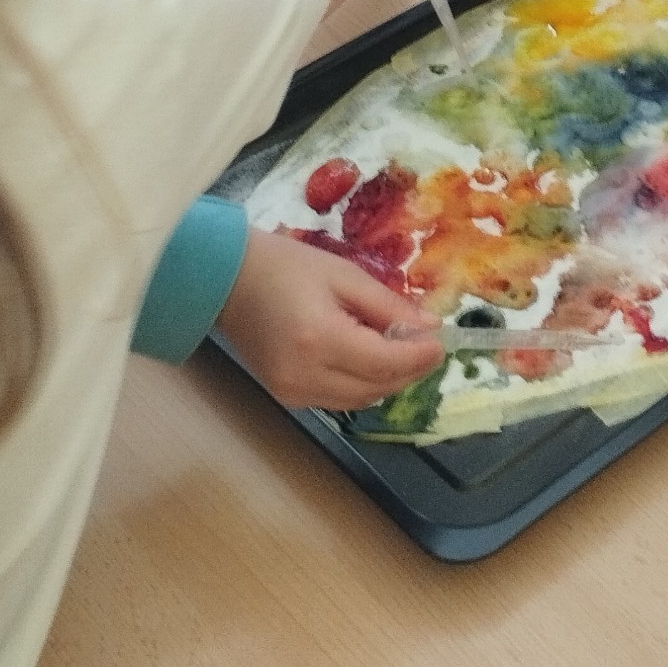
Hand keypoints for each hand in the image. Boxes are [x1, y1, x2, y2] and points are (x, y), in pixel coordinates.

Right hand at [214, 227, 443, 410]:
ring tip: (399, 349)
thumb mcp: (342, 274)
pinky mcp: (286, 398)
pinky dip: (361, 384)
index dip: (419, 357)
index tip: (441, 342)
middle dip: (408, 369)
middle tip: (426, 344)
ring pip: (361, 400)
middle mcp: (305, 375)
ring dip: (387, 379)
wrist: (226, 281)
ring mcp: (293, 392)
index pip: (385, 363)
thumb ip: (387, 304)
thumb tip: (430, 327)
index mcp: (320, 339)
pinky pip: (339, 400)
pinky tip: (367, 358)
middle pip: (376, 388)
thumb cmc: (285, 266)